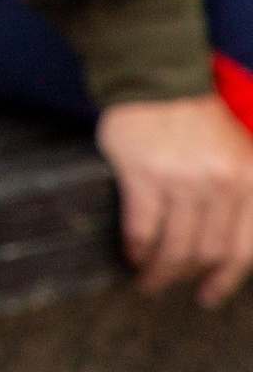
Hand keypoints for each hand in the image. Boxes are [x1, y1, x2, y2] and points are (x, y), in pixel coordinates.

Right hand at [97, 94, 252, 307]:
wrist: (158, 77)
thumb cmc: (198, 118)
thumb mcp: (238, 153)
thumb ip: (241, 194)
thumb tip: (226, 248)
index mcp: (249, 179)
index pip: (242, 248)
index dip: (225, 280)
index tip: (207, 295)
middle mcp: (221, 185)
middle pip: (205, 253)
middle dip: (184, 277)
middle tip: (165, 286)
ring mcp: (182, 182)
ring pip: (174, 248)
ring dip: (158, 272)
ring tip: (146, 279)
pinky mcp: (144, 177)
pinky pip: (142, 229)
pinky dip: (136, 249)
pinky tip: (131, 253)